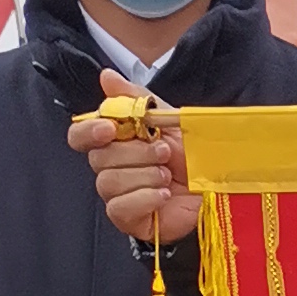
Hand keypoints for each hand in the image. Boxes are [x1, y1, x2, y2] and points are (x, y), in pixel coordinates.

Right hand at [68, 71, 199, 243]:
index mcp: (116, 141)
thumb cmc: (191, 155)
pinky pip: (120, 207)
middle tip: (164, 152)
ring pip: (109, 182)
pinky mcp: (127, 218)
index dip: (88, 131)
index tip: (109, 129)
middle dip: (135, 153)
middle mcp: (111, 167)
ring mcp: (117, 195)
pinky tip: (164, 194)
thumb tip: (107, 77)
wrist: (216, 189)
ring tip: (167, 175)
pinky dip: (145, 197)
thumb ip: (137, 98)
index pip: (80, 135)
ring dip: (144, 175)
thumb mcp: (168, 119)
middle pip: (98, 158)